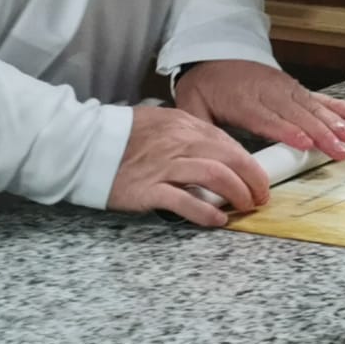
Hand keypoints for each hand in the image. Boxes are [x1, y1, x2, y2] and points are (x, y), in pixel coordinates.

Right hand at [108, 104, 272, 225]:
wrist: (84, 146)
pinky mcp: (148, 189)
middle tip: (260, 196)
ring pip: (215, 176)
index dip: (249, 163)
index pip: (228, 143)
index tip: (258, 178)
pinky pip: (185, 201)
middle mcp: (179, 142)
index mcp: (184, 124)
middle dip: (252, 180)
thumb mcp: (161, 123)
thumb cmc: (123, 137)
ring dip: (237, 194)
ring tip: (245, 206)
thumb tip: (217, 151)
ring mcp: (164, 166)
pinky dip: (205, 212)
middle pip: (230, 159)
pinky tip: (217, 220)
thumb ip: (188, 134)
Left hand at [174, 59, 344, 161]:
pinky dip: (342, 106)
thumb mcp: (191, 106)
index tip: (305, 142)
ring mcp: (285, 88)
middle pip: (297, 114)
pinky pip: (321, 98)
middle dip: (320, 132)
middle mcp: (268, 92)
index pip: (266, 118)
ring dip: (336, 121)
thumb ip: (199, 128)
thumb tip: (208, 154)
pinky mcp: (295, 87)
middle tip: (339, 148)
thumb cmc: (204, 88)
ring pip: (313, 106)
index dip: (287, 130)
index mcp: (241, 100)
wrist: (213, 56)